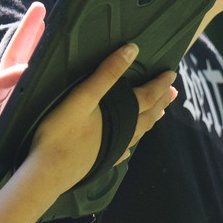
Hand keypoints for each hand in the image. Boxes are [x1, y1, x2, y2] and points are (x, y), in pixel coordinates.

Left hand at [0, 4, 44, 222]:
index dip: (10, 75)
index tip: (24, 68)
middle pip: (13, 62)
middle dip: (26, 36)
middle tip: (40, 9)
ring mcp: (8, 107)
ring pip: (23, 69)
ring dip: (35, 44)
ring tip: (48, 21)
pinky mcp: (18, 115)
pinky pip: (32, 88)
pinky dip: (42, 68)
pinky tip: (56, 56)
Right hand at [27, 42, 177, 195]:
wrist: (48, 173)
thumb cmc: (62, 132)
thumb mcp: (83, 97)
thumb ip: (108, 74)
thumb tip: (132, 50)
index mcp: (123, 114)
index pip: (149, 96)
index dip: (160, 84)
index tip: (172, 74)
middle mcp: (124, 132)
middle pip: (149, 114)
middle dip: (161, 101)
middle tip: (173, 92)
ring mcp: (115, 149)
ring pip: (139, 132)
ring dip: (150, 120)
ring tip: (159, 114)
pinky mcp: (103, 161)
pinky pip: (124, 150)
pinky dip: (131, 143)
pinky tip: (129, 149)